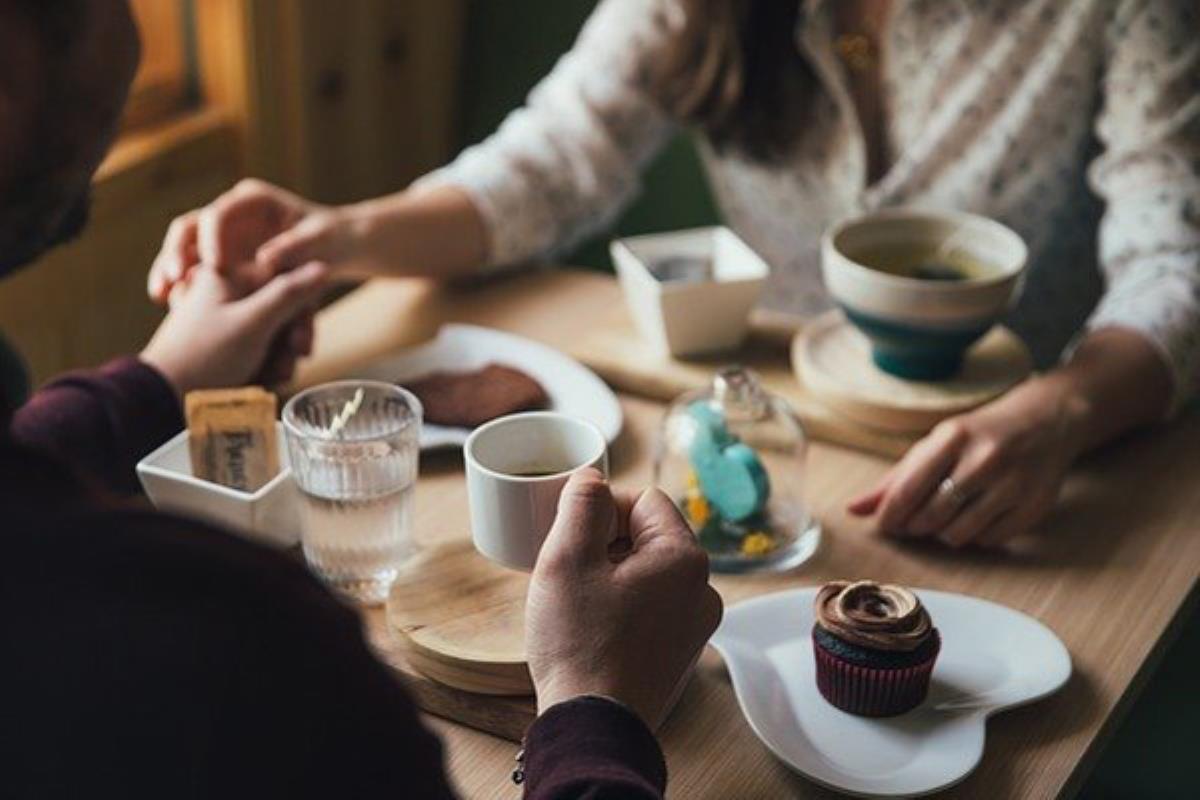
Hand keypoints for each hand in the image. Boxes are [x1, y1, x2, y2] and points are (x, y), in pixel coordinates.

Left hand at [141, 261, 328, 396]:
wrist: (163, 397)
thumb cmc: (204, 356)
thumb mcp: (253, 322)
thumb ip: (290, 294)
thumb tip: (322, 267)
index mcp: (228, 275)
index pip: (284, 278)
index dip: (300, 308)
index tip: (300, 337)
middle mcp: (226, 293)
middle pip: (281, 308)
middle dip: (290, 339)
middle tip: (291, 360)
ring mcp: (224, 320)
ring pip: (272, 332)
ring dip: (280, 357)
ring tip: (272, 376)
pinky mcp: (223, 345)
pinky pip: (258, 349)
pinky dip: (265, 365)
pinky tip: (262, 381)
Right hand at [147, 179, 351, 303]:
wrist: (338, 248)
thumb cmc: (332, 240)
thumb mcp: (321, 241)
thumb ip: (296, 247)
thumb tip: (266, 259)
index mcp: (253, 200)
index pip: (220, 213)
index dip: (212, 238)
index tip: (215, 267)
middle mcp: (232, 213)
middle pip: (190, 227)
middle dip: (177, 252)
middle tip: (173, 279)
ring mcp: (223, 235)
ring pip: (185, 249)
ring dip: (170, 270)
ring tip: (161, 296)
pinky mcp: (222, 257)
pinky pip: (193, 269)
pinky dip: (181, 285)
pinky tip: (171, 305)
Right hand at [526, 469, 722, 729]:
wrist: (593, 727)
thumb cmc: (580, 645)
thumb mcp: (567, 559)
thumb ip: (582, 504)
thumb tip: (592, 477)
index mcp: (684, 558)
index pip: (644, 499)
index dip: (602, 509)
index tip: (572, 537)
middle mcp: (703, 588)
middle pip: (648, 535)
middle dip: (605, 543)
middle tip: (569, 571)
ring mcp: (695, 624)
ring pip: (647, 572)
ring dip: (611, 575)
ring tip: (578, 603)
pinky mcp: (680, 651)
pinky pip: (651, 606)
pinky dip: (622, 606)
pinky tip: (592, 628)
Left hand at [848, 377, 1090, 547]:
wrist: (1048, 421)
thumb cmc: (979, 435)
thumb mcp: (936, 444)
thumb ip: (895, 479)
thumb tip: (853, 510)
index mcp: (954, 437)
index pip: (908, 489)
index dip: (889, 516)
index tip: (884, 526)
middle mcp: (985, 459)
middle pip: (931, 516)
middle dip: (915, 526)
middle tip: (915, 521)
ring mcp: (1014, 484)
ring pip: (959, 534)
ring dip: (943, 534)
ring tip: (946, 517)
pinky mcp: (1034, 506)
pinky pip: (989, 540)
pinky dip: (975, 537)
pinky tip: (976, 518)